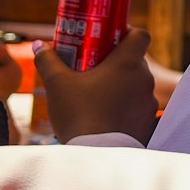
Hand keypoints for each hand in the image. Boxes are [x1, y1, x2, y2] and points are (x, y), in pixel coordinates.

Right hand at [36, 29, 160, 144]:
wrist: (96, 156)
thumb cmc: (78, 114)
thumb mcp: (56, 84)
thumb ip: (48, 60)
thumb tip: (40, 45)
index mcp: (127, 63)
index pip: (141, 35)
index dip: (128, 33)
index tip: (111, 40)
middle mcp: (144, 80)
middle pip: (136, 61)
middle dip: (119, 63)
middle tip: (97, 69)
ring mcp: (149, 103)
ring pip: (138, 86)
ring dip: (124, 87)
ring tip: (100, 96)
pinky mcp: (148, 123)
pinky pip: (140, 109)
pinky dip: (128, 109)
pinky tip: (109, 116)